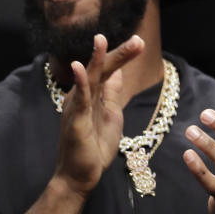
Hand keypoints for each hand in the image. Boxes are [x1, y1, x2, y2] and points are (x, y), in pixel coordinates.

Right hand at [52, 34, 144, 196]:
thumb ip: (112, 91)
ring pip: (90, 79)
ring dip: (98, 60)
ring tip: (101, 40)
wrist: (81, 174)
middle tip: (137, 39)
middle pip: (101, 70)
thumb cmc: (96, 143)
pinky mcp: (75, 121)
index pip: (110, 69)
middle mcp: (82, 96)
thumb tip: (118, 71)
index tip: (140, 42)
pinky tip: (79, 68)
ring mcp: (76, 107)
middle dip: (118, 53)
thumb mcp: (111, 112)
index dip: (123, 55)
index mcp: (93, 94)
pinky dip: (80, 83)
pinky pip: (78, 100)